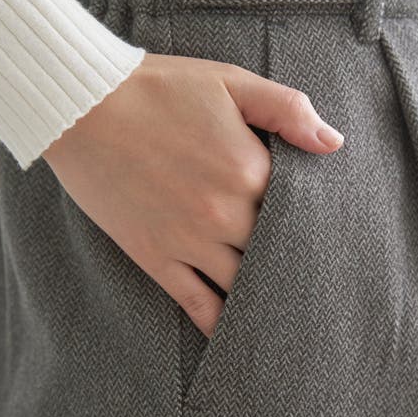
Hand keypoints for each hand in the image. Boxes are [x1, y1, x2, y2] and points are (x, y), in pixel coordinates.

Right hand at [42, 51, 344, 338]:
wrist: (83, 105)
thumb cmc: (159, 87)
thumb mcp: (230, 81)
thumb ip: (287, 109)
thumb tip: (335, 143)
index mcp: (250, 170)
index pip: (300, 211)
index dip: (314, 222)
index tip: (330, 235)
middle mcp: (226, 213)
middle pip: (276, 254)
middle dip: (294, 264)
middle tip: (318, 283)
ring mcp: (189, 240)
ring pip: (243, 284)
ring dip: (263, 296)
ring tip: (285, 313)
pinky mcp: (156, 257)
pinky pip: (198, 304)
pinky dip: (220, 324)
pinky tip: (237, 335)